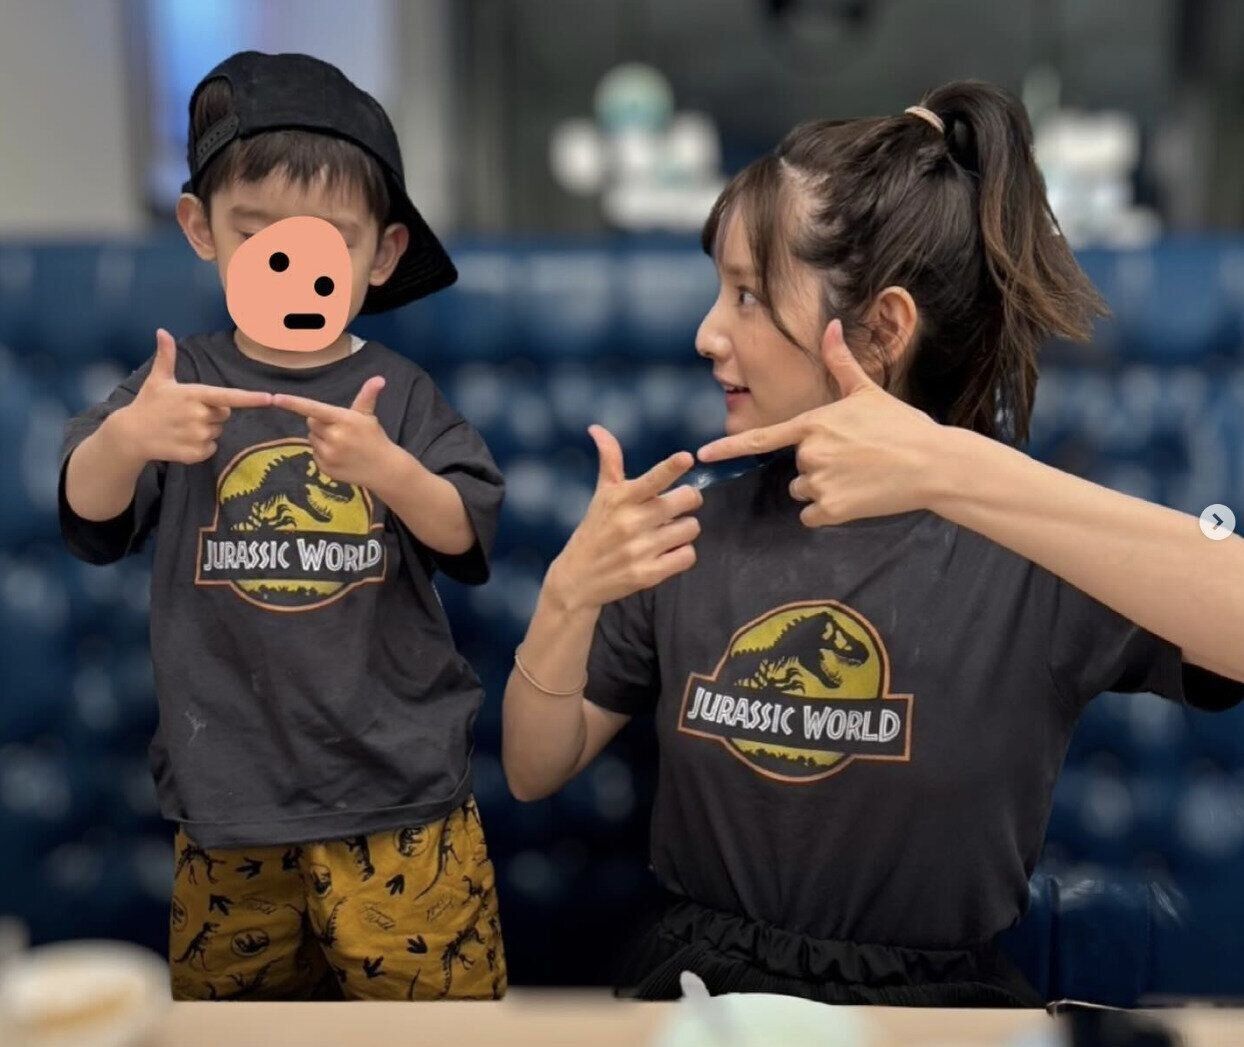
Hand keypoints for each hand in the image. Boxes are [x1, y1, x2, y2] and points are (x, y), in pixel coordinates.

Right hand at [112, 328, 272, 465]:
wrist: (130, 434)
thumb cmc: (148, 404)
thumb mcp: (158, 379)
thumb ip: (166, 356)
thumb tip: (162, 331)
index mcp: (194, 395)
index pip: (228, 396)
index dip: (250, 398)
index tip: (269, 398)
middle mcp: (198, 415)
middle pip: (225, 414)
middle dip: (212, 413)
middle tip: (188, 413)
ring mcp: (197, 436)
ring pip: (218, 432)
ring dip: (206, 430)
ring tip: (182, 427)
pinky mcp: (195, 454)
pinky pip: (211, 449)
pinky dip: (202, 447)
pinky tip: (183, 440)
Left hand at [271, 376, 395, 488]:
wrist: (384, 469)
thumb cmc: (374, 437)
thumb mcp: (368, 416)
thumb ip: (367, 395)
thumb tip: (379, 378)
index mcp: (344, 420)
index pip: (313, 409)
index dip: (293, 403)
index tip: (276, 398)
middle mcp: (334, 437)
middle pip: (311, 422)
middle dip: (321, 422)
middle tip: (339, 428)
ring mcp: (329, 455)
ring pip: (311, 438)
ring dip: (321, 438)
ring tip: (341, 444)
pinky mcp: (325, 468)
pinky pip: (314, 453)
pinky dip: (323, 453)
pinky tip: (339, 456)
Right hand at [546, 425, 701, 610]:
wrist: (577, 579)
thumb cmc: (594, 531)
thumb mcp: (601, 495)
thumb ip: (609, 461)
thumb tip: (597, 428)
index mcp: (621, 499)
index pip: (652, 479)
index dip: (672, 467)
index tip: (686, 458)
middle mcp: (631, 522)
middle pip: (686, 499)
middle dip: (687, 500)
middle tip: (677, 505)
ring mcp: (641, 549)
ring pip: (691, 528)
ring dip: (684, 529)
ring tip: (668, 532)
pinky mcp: (649, 574)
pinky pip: (687, 556)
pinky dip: (682, 553)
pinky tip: (667, 552)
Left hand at [696, 319, 945, 526]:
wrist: (933, 464)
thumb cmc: (902, 426)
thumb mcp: (868, 391)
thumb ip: (841, 362)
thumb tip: (832, 324)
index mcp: (814, 423)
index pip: (761, 438)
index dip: (729, 448)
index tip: (702, 456)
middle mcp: (811, 452)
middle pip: (795, 470)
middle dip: (818, 468)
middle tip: (855, 461)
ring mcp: (820, 482)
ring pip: (803, 493)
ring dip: (823, 491)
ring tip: (859, 478)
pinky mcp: (832, 509)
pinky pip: (812, 517)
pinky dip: (829, 513)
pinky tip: (857, 498)